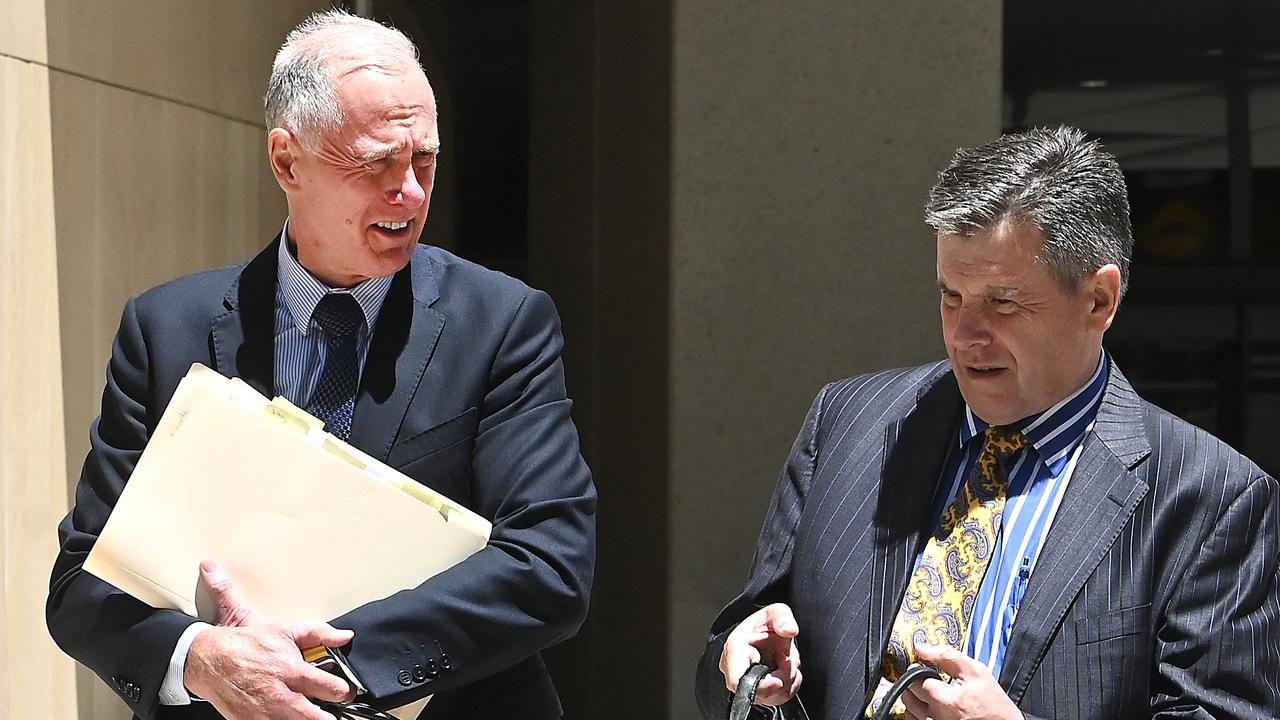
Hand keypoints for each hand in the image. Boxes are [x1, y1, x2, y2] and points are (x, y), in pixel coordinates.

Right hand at [188, 558, 355, 718]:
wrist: (208, 659)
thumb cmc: (246, 644)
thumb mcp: (284, 630)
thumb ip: (318, 633)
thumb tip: (345, 636)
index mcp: (291, 671)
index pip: (330, 688)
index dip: (343, 691)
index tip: (346, 692)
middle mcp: (279, 696)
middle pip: (316, 717)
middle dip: (329, 716)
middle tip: (333, 712)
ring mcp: (263, 713)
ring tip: (311, 714)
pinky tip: (288, 716)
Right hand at [719, 603, 801, 705]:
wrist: (764, 634)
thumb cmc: (765, 624)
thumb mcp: (775, 612)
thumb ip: (782, 617)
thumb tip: (790, 630)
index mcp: (735, 650)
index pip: (738, 680)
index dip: (760, 686)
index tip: (778, 681)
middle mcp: (735, 671)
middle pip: (758, 691)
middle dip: (782, 679)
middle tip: (787, 659)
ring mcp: (745, 684)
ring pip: (770, 697)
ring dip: (787, 682)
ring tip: (786, 661)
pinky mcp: (757, 692)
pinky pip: (776, 698)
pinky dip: (788, 687)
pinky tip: (785, 670)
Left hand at [902, 643, 1021, 719]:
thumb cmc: (994, 704)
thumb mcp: (976, 672)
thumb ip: (946, 656)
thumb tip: (921, 647)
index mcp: (945, 700)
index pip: (913, 679)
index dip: (918, 670)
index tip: (926, 669)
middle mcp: (935, 717)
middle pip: (908, 694)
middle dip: (914, 683)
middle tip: (929, 680)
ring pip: (909, 708)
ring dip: (915, 698)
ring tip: (932, 694)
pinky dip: (918, 712)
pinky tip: (931, 707)